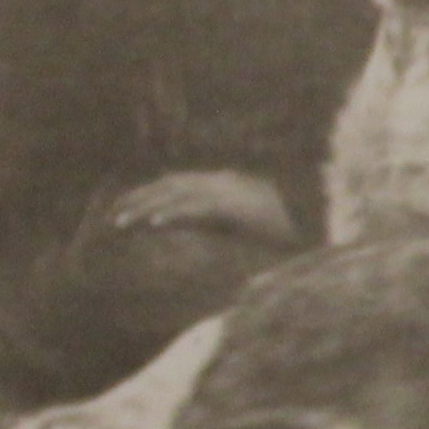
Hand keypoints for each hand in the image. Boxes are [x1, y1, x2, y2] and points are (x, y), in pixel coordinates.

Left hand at [106, 170, 295, 244]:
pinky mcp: (239, 209)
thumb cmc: (279, 243)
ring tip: (123, 222)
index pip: (179, 185)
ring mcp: (234, 195)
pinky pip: (201, 210)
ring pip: (181, 196)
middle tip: (113, 216)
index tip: (123, 209)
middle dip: (141, 199)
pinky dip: (177, 215)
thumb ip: (211, 224)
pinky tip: (155, 225)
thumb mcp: (239, 230)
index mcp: (226, 187)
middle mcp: (228, 185)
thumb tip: (176, 227)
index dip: (149, 195)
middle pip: (174, 186)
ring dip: (149, 208)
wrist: (315, 243)